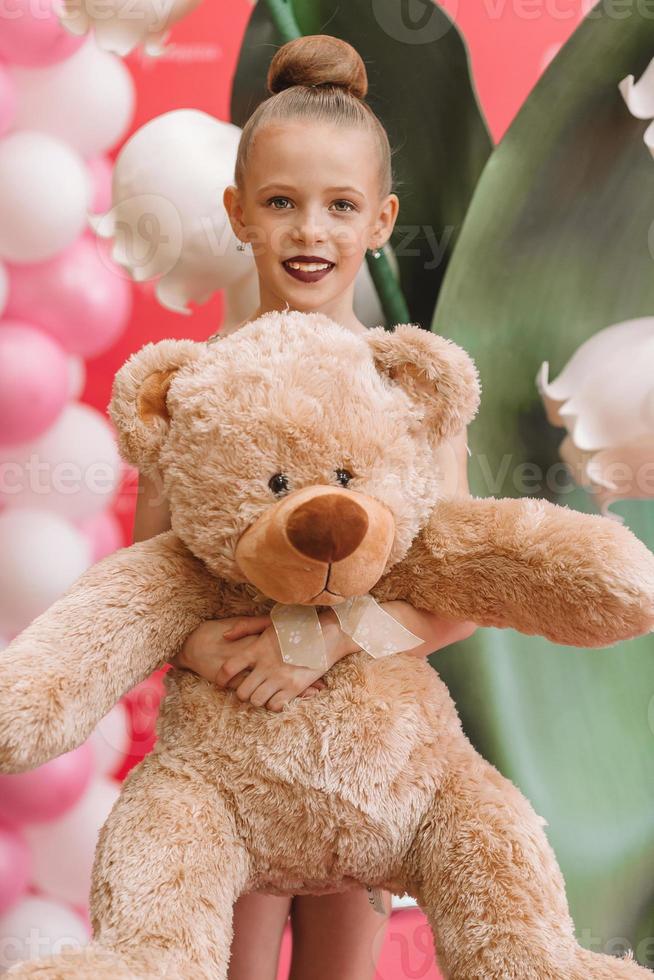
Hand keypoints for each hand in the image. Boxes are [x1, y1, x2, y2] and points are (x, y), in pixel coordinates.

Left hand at [213, 623, 331, 711]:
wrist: (328, 634)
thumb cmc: (298, 625)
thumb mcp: (270, 621)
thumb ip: (246, 627)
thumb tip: (225, 636)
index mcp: (258, 648)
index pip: (229, 668)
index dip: (221, 678)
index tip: (221, 682)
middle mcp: (266, 666)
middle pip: (241, 691)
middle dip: (242, 692)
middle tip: (246, 689)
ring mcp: (281, 678)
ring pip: (256, 701)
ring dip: (257, 699)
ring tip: (262, 693)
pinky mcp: (295, 688)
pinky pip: (275, 706)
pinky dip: (273, 704)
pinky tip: (276, 696)